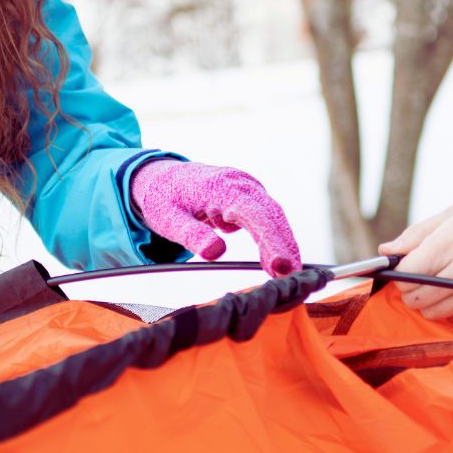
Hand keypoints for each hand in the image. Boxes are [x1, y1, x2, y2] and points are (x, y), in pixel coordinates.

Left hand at [131, 160, 301, 276]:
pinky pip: (266, 218)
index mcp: (220, 187)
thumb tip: (216, 252)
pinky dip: (272, 239)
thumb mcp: (167, 218)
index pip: (254, 213)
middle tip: (290, 276)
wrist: (162, 177)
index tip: (280, 264)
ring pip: (273, 216)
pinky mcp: (248, 197)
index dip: (271, 239)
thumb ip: (191, 234)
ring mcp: (246, 188)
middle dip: (284, 245)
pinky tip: (272, 262)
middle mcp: (239, 183)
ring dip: (281, 244)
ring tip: (282, 274)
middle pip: (272, 214)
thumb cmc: (163, 197)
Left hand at [378, 198, 452, 322]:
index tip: (404, 269)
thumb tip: (387, 251)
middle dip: (410, 290)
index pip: (406, 274)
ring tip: (440, 285)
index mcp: (451, 243)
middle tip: (420, 279)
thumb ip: (419, 233)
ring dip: (428, 302)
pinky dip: (451, 310)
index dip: (399, 273)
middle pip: (415, 298)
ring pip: (433, 312)